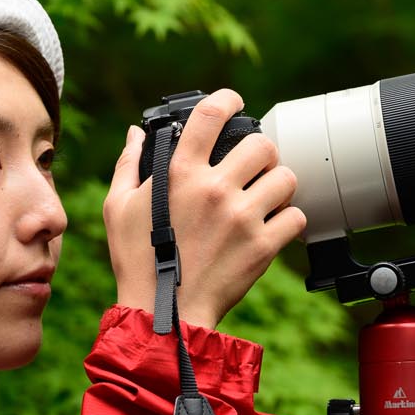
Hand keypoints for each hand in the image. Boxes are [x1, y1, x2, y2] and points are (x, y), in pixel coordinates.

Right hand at [104, 89, 306, 330]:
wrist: (162, 314)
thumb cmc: (136, 261)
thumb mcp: (118, 208)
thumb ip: (129, 165)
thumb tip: (137, 134)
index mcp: (180, 173)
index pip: (211, 115)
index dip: (228, 100)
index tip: (234, 103)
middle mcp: (214, 189)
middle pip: (262, 144)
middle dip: (262, 152)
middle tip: (254, 167)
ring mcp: (241, 218)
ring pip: (285, 178)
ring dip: (278, 185)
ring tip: (265, 197)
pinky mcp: (262, 246)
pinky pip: (296, 217)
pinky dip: (288, 220)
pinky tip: (271, 226)